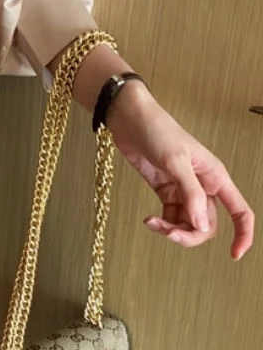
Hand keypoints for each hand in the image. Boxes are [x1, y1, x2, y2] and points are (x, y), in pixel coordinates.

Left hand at [105, 81, 254, 259]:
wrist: (128, 117)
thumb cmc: (157, 129)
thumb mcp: (175, 160)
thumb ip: (190, 193)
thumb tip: (201, 226)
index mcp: (214, 176)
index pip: (240, 211)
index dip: (242, 235)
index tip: (234, 254)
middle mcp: (202, 185)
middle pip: (207, 224)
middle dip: (190, 234)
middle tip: (169, 232)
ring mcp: (182, 188)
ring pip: (188, 223)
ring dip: (173, 230)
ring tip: (154, 223)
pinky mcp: (164, 189)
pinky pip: (171, 216)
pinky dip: (163, 222)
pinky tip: (149, 219)